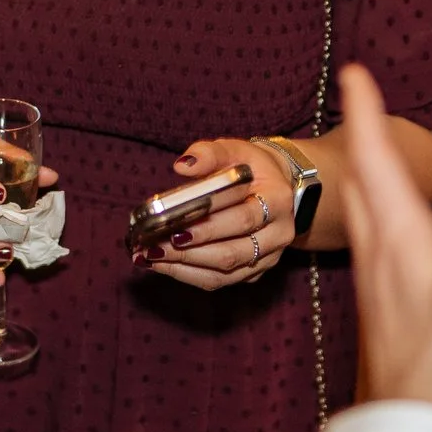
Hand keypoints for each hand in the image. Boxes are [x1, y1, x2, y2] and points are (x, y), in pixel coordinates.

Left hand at [135, 138, 295, 290]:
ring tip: (152, 256)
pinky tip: (164, 264)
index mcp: (278, 200)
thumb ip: (209, 154)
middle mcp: (279, 234)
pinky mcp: (255, 272)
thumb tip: (182, 166)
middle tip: (154, 246)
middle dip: (190, 252)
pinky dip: (189, 275)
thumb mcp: (234, 150)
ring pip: (225, 272)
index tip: (174, 229)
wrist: (275, 186)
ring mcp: (269, 257)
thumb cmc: (249, 168)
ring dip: (185, 267)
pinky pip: (221, 281)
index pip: (243, 218)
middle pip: (233, 252)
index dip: (209, 227)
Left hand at [338, 65, 431, 429]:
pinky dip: (378, 219)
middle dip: (363, 139)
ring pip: (364, 217)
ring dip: (366, 179)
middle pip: (363, 184)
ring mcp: (379, 287)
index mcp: (401, 235)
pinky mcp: (387, 315)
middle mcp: (380, 255)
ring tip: (370, 160)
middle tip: (359, 102)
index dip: (368, 112)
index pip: (376, 159)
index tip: (354, 71)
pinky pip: (374, 248)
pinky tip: (389, 240)